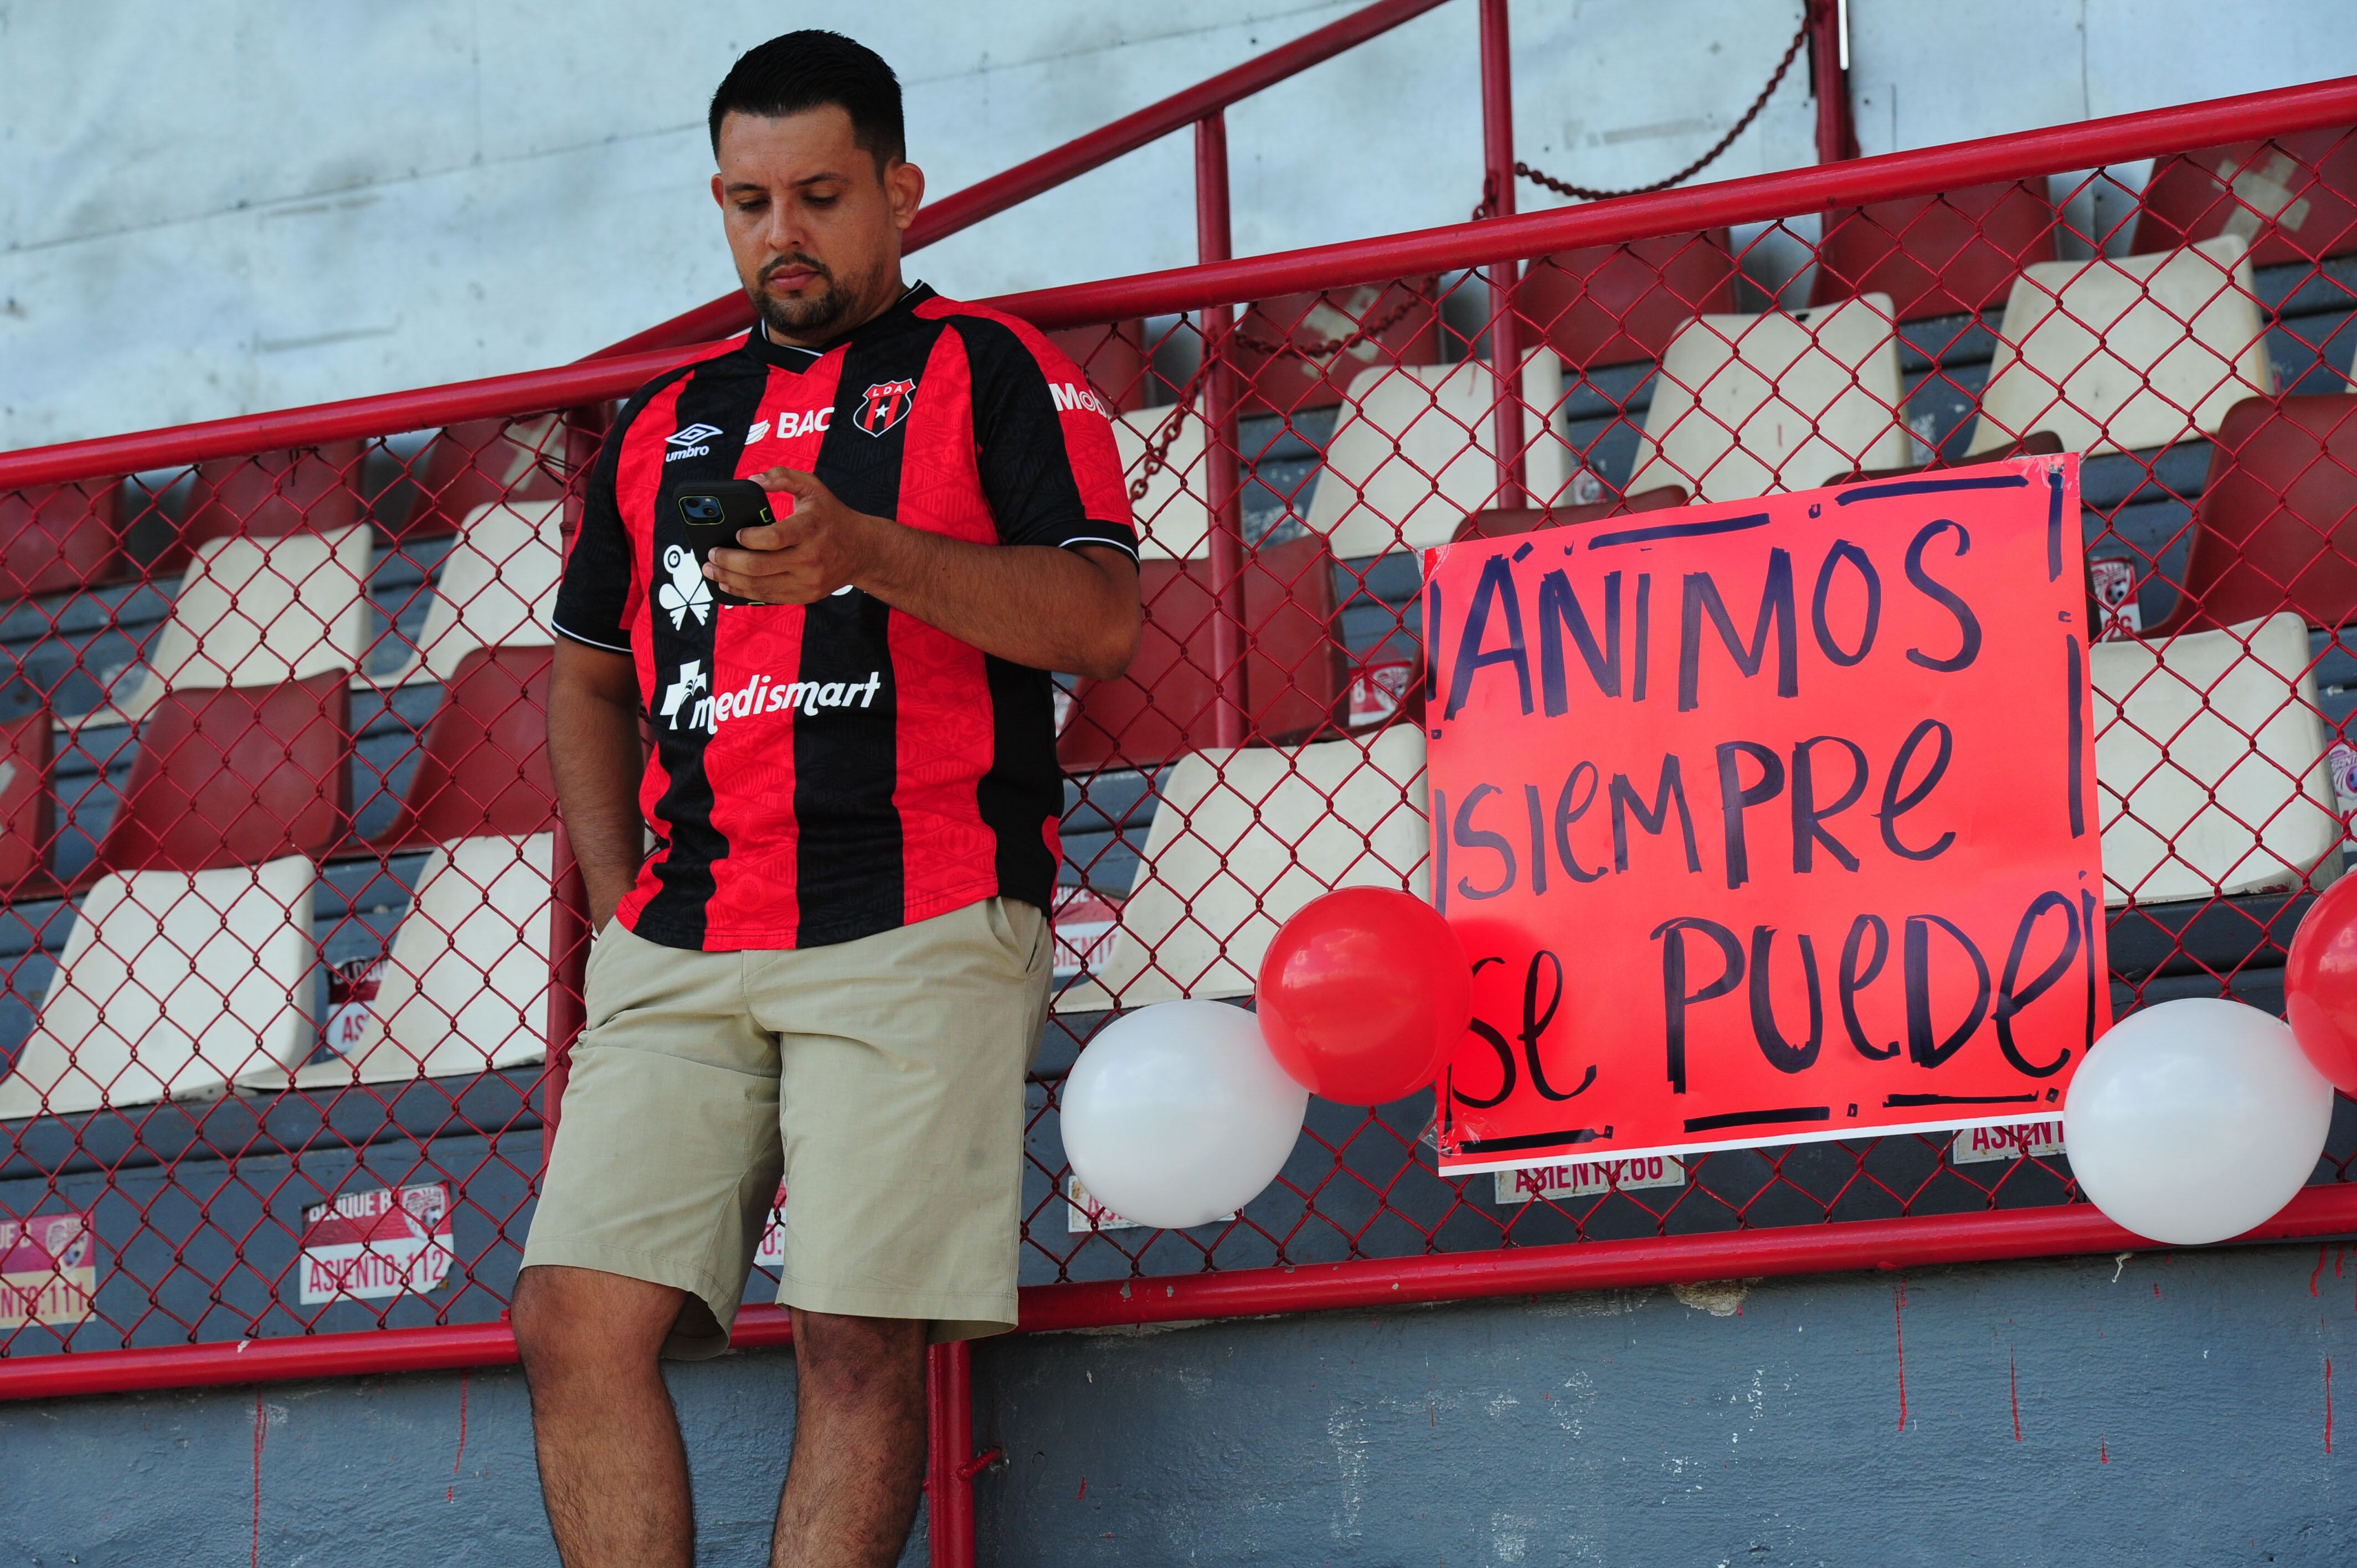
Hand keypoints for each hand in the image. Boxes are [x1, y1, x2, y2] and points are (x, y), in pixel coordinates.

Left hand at [704, 467, 879, 604]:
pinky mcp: (805, 595)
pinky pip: (769, 596)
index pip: (773, 538)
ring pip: (760, 586)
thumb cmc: (831, 516)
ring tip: (712, 571)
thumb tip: (752, 481)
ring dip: (730, 579)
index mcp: (809, 528)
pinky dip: (745, 593)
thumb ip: (782, 477)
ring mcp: (808, 580)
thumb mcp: (812, 487)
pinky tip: (729, 584)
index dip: (749, 538)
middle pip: (759, 566)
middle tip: (711, 554)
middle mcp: (810, 558)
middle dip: (728, 561)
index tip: (736, 532)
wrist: (862, 550)